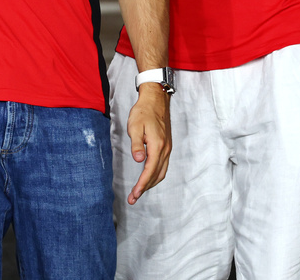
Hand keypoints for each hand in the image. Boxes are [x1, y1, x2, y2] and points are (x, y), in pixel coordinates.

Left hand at [125, 83, 171, 204]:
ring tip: (138, 192)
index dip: (142, 185)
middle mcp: (165, 149)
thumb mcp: (135, 126)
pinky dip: (155, 175)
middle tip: (132, 198)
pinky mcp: (166, 146)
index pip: (150, 171)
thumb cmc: (143, 111)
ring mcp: (167, 148)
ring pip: (161, 172)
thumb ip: (137, 144)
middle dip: (145, 188)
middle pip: (157, 175)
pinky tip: (148, 178)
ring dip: (151, 183)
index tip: (134, 195)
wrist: (156, 99)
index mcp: (157, 145)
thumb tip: (138, 160)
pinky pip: (163, 166)